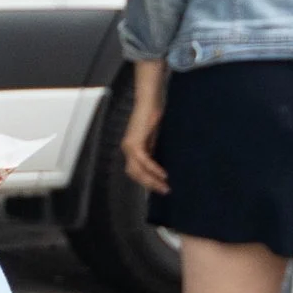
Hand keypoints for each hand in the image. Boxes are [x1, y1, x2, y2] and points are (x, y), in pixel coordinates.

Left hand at [121, 70, 168, 194]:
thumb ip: (154, 150)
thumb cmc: (154, 116)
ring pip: (137, 170)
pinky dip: (153, 168)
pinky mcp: (134, 141)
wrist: (150, 100)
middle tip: (165, 191)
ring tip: (165, 186)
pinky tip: (163, 175)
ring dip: (151, 180)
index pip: (136, 172)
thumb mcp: (154, 137)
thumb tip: (161, 164)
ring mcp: (129, 146)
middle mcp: (127, 149)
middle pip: (135, 174)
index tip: (161, 189)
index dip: (147, 182)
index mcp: (131, 149)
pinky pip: (143, 160)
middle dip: (150, 185)